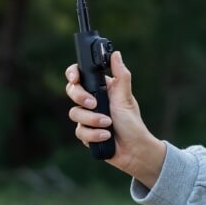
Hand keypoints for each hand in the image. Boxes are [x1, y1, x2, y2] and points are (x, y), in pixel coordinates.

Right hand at [65, 51, 165, 187]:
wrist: (133, 150)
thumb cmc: (132, 122)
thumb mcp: (126, 97)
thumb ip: (121, 75)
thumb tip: (116, 54)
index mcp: (101, 88)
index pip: (80, 76)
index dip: (73, 74)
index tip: (75, 78)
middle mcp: (92, 101)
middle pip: (72, 92)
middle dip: (80, 97)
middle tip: (94, 103)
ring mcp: (87, 117)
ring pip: (74, 113)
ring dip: (92, 120)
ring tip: (108, 124)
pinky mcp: (85, 133)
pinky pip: (79, 131)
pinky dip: (94, 134)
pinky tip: (106, 136)